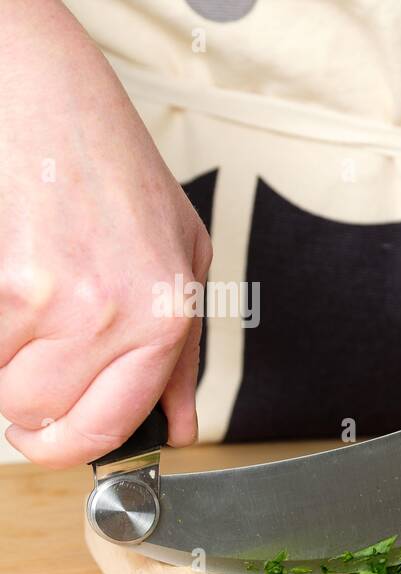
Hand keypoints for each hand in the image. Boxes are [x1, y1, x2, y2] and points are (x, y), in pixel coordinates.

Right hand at [0, 0, 208, 467]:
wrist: (55, 105)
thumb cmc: (122, 177)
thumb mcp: (185, 264)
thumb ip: (180, 356)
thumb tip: (176, 426)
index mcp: (164, 319)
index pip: (106, 429)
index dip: (70, 444)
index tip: (57, 437)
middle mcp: (112, 317)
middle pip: (39, 416)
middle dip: (30, 402)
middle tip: (36, 364)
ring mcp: (50, 299)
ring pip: (0, 386)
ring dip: (5, 361)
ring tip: (31, 308)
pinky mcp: (3, 282)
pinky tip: (12, 288)